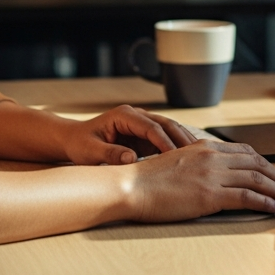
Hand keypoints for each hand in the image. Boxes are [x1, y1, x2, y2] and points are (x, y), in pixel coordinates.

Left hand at [61, 105, 196, 165]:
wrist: (74, 140)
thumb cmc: (79, 144)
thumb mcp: (89, 151)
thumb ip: (109, 154)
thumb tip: (131, 158)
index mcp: (124, 115)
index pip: (151, 127)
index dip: (165, 141)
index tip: (177, 157)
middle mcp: (136, 116)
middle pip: (166, 124)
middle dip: (182, 139)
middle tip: (198, 156)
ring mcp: (142, 124)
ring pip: (169, 129)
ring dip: (183, 142)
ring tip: (200, 158)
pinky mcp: (144, 135)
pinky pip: (165, 139)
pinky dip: (177, 148)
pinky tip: (189, 159)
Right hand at [121, 140, 274, 221]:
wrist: (131, 186)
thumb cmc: (148, 180)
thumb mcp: (178, 162)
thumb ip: (199, 164)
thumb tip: (216, 176)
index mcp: (205, 146)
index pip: (245, 152)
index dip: (265, 163)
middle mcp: (212, 156)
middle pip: (256, 163)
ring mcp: (212, 174)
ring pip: (256, 179)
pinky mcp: (210, 195)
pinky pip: (247, 197)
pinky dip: (265, 203)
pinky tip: (273, 209)